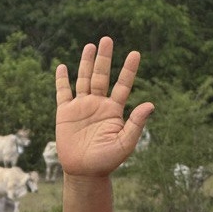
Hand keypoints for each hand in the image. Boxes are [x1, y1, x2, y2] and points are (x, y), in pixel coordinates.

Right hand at [54, 36, 153, 177]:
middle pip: (102, 76)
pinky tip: (63, 67)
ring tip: (90, 46)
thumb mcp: (125, 143)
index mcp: (113, 110)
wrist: (84, 173)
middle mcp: (98, 105)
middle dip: (104, 58)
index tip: (135, 53)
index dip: (129, 70)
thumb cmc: (107, 161)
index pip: (123, 85)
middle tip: (107, 39)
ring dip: (86, 63)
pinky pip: (63, 93)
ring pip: (84, 79)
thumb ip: (136, 124)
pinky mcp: (65, 113)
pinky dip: (62, 80)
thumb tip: (150, 104)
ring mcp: (81, 107)